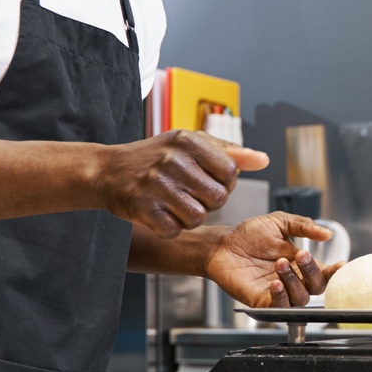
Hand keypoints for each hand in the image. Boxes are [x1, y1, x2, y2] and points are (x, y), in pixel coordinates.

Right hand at [97, 131, 267, 236]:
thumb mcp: (190, 146)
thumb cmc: (156, 158)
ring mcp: (156, 184)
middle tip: (190, 196)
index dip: (224, 183)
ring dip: (189, 218)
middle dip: (209, 203)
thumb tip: (264, 160)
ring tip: (175, 205)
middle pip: (218, 198)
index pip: (230, 172)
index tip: (206, 182)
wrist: (107, 170)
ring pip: (198, 217)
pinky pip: (173, 230)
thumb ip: (229, 153)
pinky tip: (160, 214)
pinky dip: (169, 228)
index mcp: (188, 141)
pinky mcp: (141, 207)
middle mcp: (172, 159)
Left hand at [205, 214, 343, 306]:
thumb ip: (303, 226)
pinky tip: (274, 283)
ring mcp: (279, 293)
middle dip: (312, 271)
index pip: (324, 273)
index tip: (341, 265)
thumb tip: (327, 234)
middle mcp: (293, 280)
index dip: (336, 272)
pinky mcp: (262, 302)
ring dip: (294, 281)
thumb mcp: (279, 223)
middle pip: (316, 287)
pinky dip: (280, 296)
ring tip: (279, 263)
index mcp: (300, 264)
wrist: (221, 245)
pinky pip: (279, 307)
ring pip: (300, 298)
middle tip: (300, 255)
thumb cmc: (247, 235)